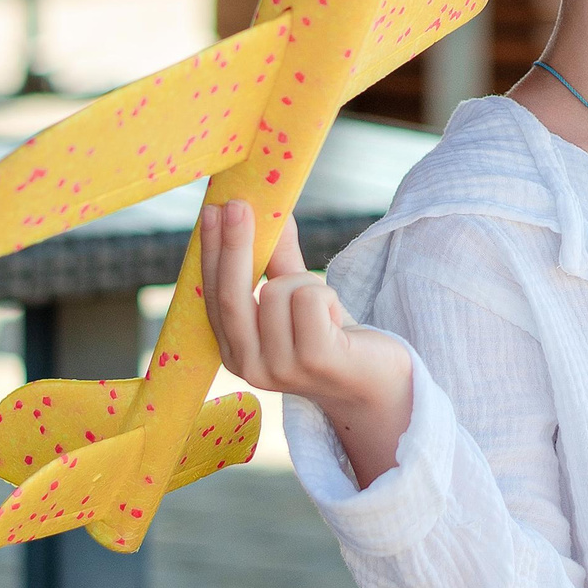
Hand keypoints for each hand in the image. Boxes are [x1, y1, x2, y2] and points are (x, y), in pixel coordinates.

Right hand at [200, 199, 414, 479]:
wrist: (377, 384)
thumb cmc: (332, 338)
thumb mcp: (298, 295)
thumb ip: (277, 260)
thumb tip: (268, 209)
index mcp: (235, 353)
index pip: (212, 296)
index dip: (211, 252)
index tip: (213, 209)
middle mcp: (249, 367)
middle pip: (231, 294)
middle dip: (234, 245)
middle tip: (240, 203)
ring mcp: (281, 369)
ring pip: (278, 291)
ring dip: (307, 284)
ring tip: (326, 308)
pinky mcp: (316, 362)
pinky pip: (309, 298)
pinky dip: (327, 295)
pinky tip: (338, 320)